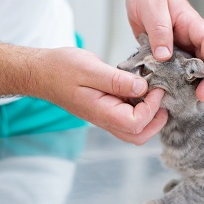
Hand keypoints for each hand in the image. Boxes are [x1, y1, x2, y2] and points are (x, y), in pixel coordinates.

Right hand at [31, 47, 167, 144]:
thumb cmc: (60, 69)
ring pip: (134, 129)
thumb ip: (117, 80)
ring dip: (149, 115)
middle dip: (156, 119)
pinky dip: (140, 107)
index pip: (136, 123)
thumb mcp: (89, 68)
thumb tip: (142, 87)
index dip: (151, 107)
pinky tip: (140, 87)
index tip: (154, 86)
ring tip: (152, 91)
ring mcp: (105, 117)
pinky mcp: (106, 109)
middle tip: (160, 95)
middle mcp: (104, 119)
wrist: (42, 72)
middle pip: (138, 135)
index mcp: (101, 112)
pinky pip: (127, 117)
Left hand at [124, 0, 203, 101]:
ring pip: (196, 69)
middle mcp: (192, 38)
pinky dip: (178, 83)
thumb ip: (159, 30)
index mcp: (192, 24)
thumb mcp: (152, 8)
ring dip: (196, 85)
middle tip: (201, 97)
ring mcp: (183, 48)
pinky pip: (179, 72)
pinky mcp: (171, 56)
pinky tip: (173, 96)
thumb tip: (165, 56)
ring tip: (189, 101)